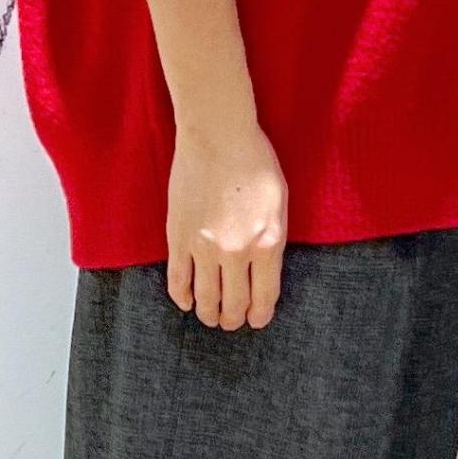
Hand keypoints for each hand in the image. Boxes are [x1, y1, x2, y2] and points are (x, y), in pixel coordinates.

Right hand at [166, 118, 287, 328]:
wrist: (218, 136)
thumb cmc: (255, 163)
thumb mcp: (279, 204)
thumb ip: (272, 241)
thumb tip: (263, 271)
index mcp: (268, 243)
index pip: (264, 296)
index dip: (259, 315)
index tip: (256, 321)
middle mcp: (236, 252)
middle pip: (234, 303)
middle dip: (233, 320)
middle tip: (232, 323)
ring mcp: (204, 247)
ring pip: (206, 298)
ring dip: (209, 314)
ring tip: (211, 318)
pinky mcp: (178, 237)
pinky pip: (178, 280)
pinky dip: (183, 297)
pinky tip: (187, 303)